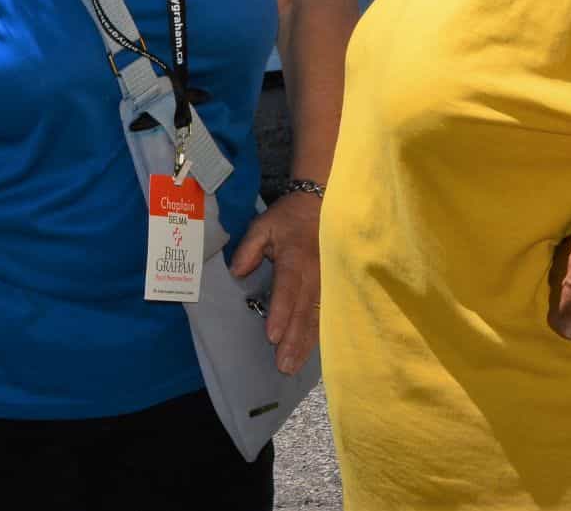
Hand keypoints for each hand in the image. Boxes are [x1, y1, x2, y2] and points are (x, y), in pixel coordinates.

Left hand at [229, 190, 321, 373]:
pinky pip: (325, 315)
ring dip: (305, 343)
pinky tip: (309, 353)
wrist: (321, 205)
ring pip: (316, 318)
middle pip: (303, 311)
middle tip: (283, 364)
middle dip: (293, 339)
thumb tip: (237, 272)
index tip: (272, 336)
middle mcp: (314, 273)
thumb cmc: (289, 219)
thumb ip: (249, 248)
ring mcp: (327, 282)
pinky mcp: (332, 288)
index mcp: (295, 258)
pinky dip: (317, 336)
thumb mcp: (264, 225)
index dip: (281, 313)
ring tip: (293, 365)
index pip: (287, 289)